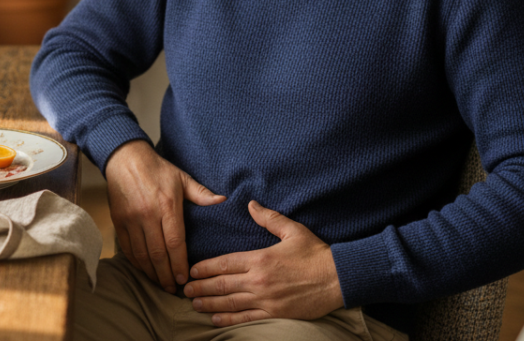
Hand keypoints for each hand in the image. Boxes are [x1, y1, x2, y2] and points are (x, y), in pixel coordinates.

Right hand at [105, 140, 225, 293]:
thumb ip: (201, 193)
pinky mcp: (119, 221)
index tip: (184, 278)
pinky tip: (144, 269)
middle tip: (173, 289)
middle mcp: (148, 215)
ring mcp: (131, 219)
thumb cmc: (157, 169)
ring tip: (160, 283)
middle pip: (157, 254)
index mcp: (167, 205)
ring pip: (141, 254)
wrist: (125, 159)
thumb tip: (223, 200)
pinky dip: (136, 262)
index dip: (179, 264)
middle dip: (166, 275)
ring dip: (151, 272)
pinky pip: (127, 248)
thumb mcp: (182, 178)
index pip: (175, 242)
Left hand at [183, 201, 342, 325]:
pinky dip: (229, 319)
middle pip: (222, 285)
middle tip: (184, 289)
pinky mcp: (275, 314)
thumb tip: (251, 204)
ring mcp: (266, 300)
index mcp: (260, 259)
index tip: (192, 270)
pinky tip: (215, 319)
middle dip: (201, 287)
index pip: (225, 264)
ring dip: (209, 304)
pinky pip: (246, 318)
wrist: (338, 279)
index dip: (205, 268)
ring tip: (194, 304)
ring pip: (230, 303)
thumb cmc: (316, 253)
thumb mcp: (292, 230)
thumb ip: (269, 218)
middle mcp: (259, 281)